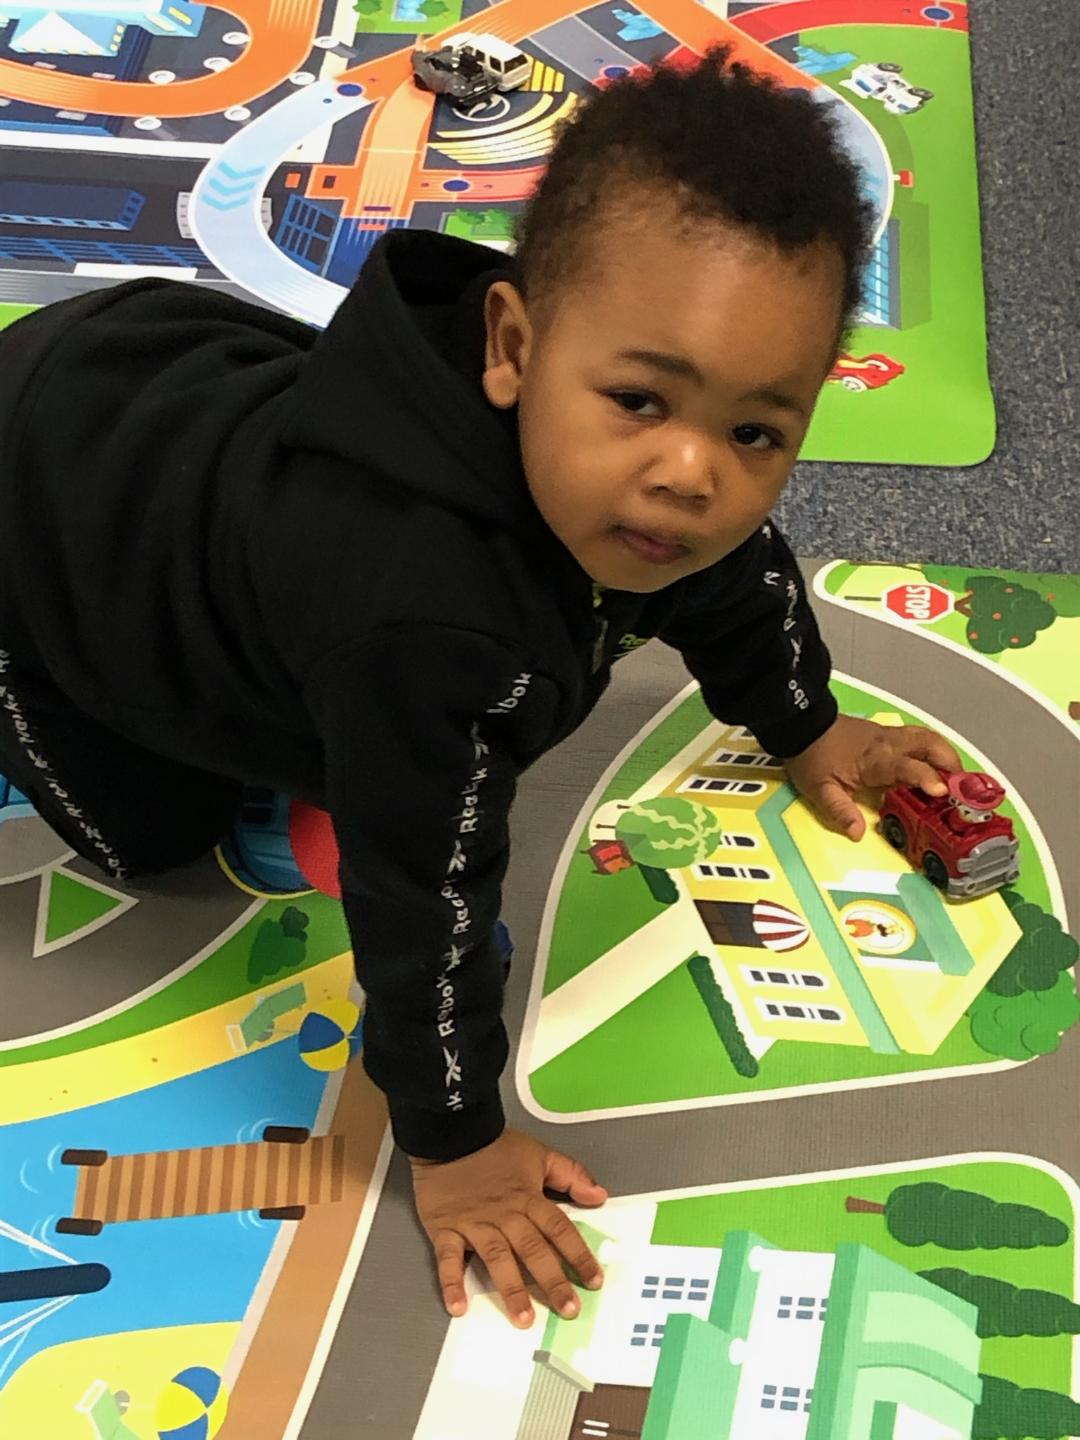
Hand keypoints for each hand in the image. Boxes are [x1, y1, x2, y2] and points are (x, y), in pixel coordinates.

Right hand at [410, 1127, 606, 1326]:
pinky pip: (448, 1259)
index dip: (578, 1255)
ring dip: (511, 1289)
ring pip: (496, 1259)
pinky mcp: (446, 1229)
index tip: (594, 1280)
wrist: (450, 1134)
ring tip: (524, 1318)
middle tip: (568, 1309)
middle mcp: (505, 1216)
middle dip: (552, 1281)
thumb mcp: (539, 1154)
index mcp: (529, 1199)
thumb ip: (571, 1174)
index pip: (559, 1230)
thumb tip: (600, 1196)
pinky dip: (451, 1282)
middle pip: (533, 1250)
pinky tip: (459, 1307)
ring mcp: (475, 1224)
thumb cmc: (495, 1148)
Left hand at [786, 714, 961, 840]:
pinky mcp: (889, 734)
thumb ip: (840, 811)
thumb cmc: (812, 757)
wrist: (803, 726)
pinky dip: (935, 751)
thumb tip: (858, 833)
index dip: (924, 777)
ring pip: (929, 738)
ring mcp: (890, 736)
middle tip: (964, 789)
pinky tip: (939, 768)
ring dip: (947, 756)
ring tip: (958, 780)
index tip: (941, 791)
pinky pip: (920, 738)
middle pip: (929, 745)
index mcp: (873, 759)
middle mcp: (888, 744)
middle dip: (951, 764)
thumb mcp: (820, 790)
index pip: (905, 766)